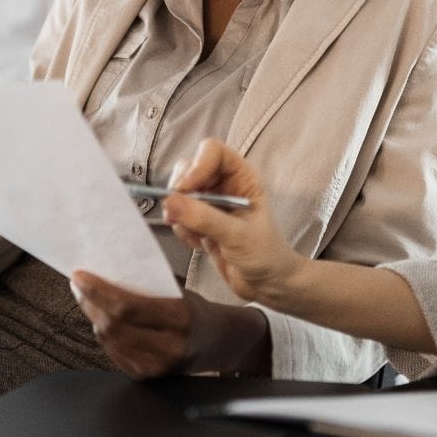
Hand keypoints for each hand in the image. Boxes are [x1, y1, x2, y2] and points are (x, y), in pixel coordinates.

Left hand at [70, 270, 270, 379]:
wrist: (220, 343)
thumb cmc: (197, 311)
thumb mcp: (181, 293)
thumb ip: (149, 287)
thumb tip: (109, 272)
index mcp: (180, 317)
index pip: (127, 306)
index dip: (98, 292)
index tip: (80, 276)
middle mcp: (169, 346)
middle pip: (114, 326)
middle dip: (90, 303)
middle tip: (79, 285)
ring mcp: (157, 365)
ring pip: (110, 341)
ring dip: (93, 318)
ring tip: (87, 299)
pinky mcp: (148, 376)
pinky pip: (114, 354)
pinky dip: (104, 334)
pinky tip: (101, 320)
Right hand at [161, 138, 303, 303]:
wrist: (267, 285)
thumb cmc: (265, 256)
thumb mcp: (237, 236)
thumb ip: (205, 218)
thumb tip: (170, 201)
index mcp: (242, 176)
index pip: (212, 151)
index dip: (196, 166)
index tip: (185, 190)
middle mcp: (225, 183)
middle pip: (189, 168)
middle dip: (180, 192)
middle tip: (179, 216)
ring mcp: (211, 202)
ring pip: (179, 192)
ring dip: (179, 213)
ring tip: (195, 237)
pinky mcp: (200, 221)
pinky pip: (178, 213)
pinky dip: (180, 228)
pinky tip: (196, 244)